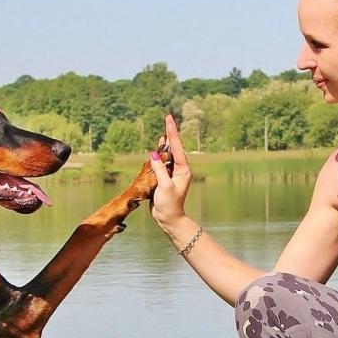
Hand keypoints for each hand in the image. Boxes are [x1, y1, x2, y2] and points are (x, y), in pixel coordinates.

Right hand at [148, 113, 191, 228]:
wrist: (168, 219)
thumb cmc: (169, 204)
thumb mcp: (164, 186)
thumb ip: (160, 169)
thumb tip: (154, 154)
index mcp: (183, 170)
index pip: (176, 147)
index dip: (172, 132)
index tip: (169, 119)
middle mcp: (179, 170)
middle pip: (173, 148)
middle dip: (170, 134)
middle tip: (168, 118)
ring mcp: (172, 174)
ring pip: (167, 155)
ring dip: (163, 145)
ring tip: (163, 132)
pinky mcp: (164, 179)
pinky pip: (161, 163)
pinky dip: (157, 156)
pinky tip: (155, 150)